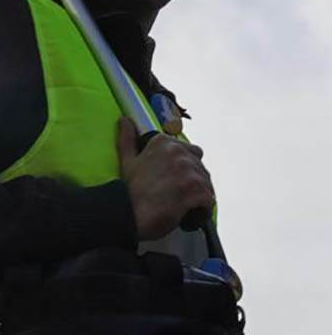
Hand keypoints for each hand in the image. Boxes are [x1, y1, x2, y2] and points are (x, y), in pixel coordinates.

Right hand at [116, 117, 214, 240]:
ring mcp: (189, 172)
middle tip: (176, 194)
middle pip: (200, 167)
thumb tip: (124, 120)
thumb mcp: (126, 160)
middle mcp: (179, 153)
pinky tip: (188, 213)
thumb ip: (128, 138)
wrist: (130, 214)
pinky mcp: (198, 190)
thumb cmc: (128, 190)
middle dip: (193, 180)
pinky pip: (209, 199)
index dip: (183, 167)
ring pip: (206, 183)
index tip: (172, 179)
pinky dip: (202, 209)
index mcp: (164, 143)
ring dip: (197, 195)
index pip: (191, 151)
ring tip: (181, 205)